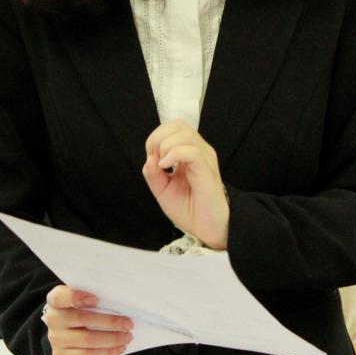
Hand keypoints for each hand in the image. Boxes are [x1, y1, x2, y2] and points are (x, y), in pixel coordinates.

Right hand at [41, 285, 132, 354]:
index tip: (96, 299)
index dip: (76, 297)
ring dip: (111, 339)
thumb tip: (120, 301)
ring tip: (127, 337)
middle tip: (128, 324)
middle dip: (109, 322)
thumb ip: (94, 297)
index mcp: (56, 300)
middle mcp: (53, 319)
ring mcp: (56, 339)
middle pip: (81, 319)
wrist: (67, 333)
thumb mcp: (83, 299)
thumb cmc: (81, 311)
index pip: (60, 297)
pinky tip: (119, 348)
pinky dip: (106, 353)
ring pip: (86, 340)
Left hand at [142, 119, 229, 248]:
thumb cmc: (189, 210)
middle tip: (155, 159)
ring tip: (162, 165)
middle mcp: (199, 151)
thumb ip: (153, 175)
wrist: (206, 230)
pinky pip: (193, 151)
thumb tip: (148, 159)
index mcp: (189, 153)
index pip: (173, 128)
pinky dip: (175, 154)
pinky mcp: (207, 170)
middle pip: (179, 125)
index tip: (151, 158)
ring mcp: (205, 159)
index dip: (156, 137)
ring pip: (186, 134)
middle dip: (159, 137)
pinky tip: (167, 167)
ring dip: (166, 145)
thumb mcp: (163, 191)